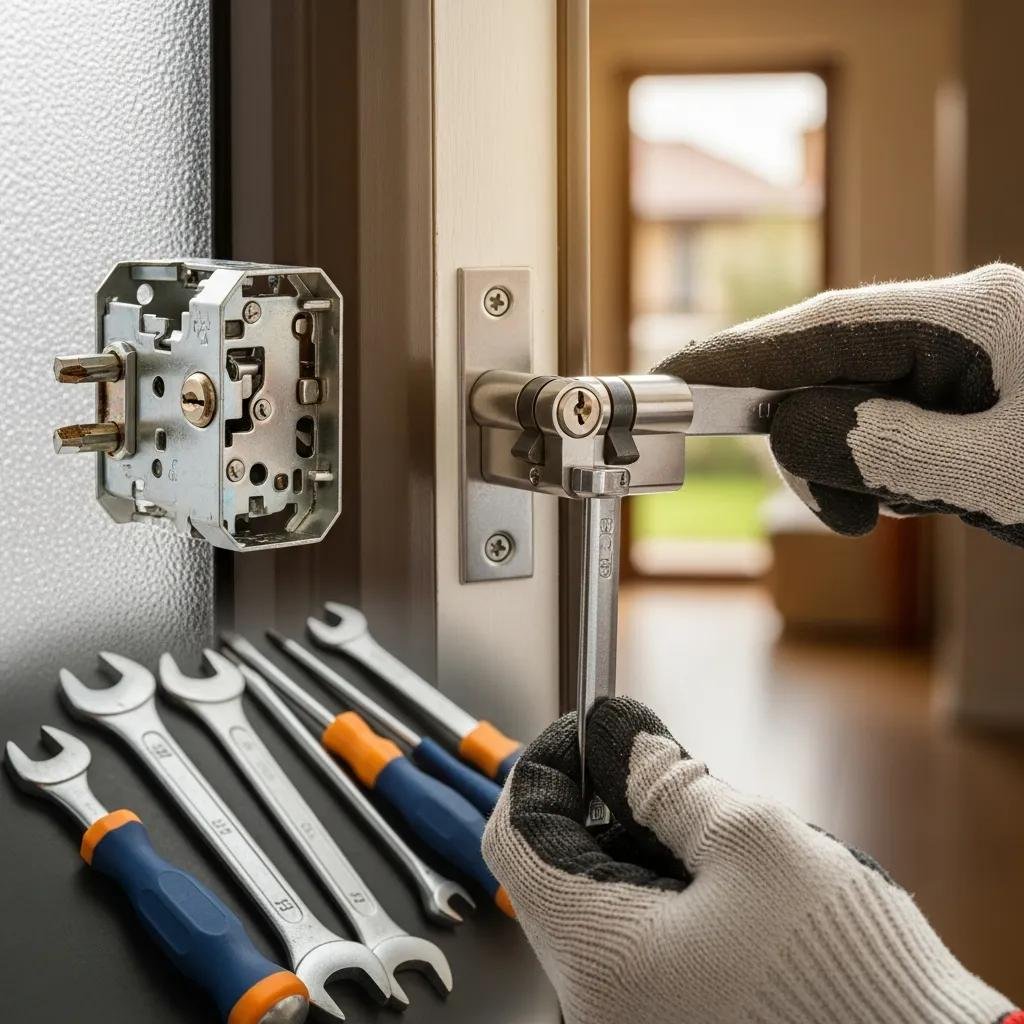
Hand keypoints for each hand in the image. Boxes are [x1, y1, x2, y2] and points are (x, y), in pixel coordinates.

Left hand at [483, 697, 1018, 1023]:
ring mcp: (630, 1019)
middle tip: (672, 772)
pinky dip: (668, 890)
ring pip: (604, 900)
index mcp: (600, 956)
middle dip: (610, 802)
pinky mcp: (666, 1021)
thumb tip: (618, 731)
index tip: (589, 730)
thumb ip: (667, 779)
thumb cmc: (849, 975)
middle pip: (561, 866)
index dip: (547, 765)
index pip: (518, 834)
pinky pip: (638, 940)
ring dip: (646, 845)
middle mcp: (597, 1004)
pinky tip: (730, 885)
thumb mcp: (755, 842)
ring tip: (721, 839)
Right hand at [655, 263, 1023, 544]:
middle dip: (815, 442)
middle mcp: (961, 326)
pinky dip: (887, 469)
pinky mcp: (971, 396)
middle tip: (843, 512)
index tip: (669, 380)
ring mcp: (967, 360)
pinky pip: (893, 425)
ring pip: (858, 407)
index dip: (737, 356)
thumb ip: (890, 450)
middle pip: (833, 372)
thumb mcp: (999, 472)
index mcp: (972, 318)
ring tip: (921, 505)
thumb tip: (792, 429)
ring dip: (859, 466)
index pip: (823, 328)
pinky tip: (935, 493)